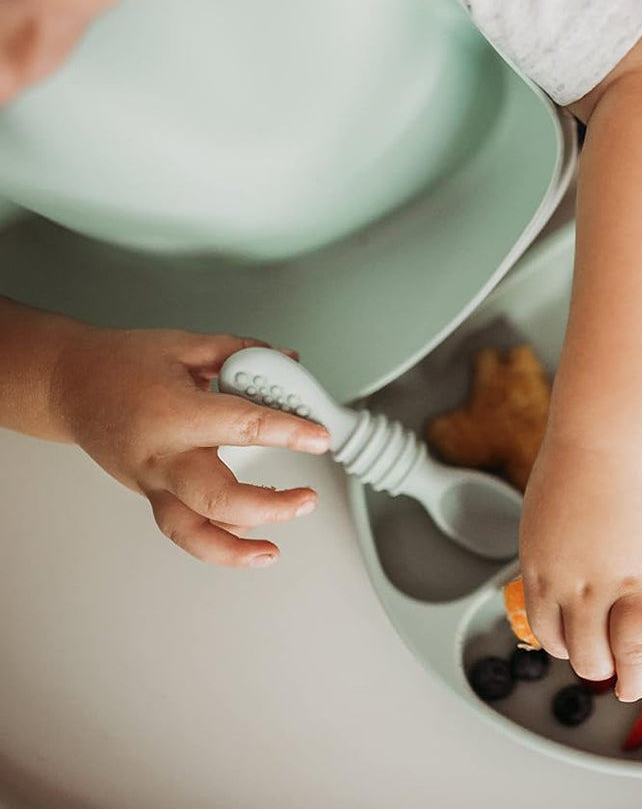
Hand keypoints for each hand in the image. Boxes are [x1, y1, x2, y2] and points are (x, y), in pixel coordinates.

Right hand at [51, 327, 331, 567]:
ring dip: (235, 550)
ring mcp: (152, 482)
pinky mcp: (149, 494)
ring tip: (272, 551)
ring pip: (190, 533)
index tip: (319, 438)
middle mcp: (162, 456)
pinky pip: (184, 528)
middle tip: (307, 499)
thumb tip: (287, 361)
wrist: (67, 385)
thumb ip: (240, 353)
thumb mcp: (184, 345)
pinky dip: (217, 540)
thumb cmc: (119, 364)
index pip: (242, 426)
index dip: (287, 433)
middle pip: (217, 499)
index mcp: (175, 413)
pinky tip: (248, 538)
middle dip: (269, 507)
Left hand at [518, 438, 641, 701]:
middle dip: (597, 668)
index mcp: (547, 577)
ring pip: (633, 653)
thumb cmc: (575, 467)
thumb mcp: (542, 518)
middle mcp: (585, 591)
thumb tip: (559, 575)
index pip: (550, 636)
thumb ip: (552, 556)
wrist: (613, 441)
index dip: (563, 646)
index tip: (573, 645)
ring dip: (634, 678)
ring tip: (633, 687)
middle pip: (588, 656)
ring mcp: (630, 584)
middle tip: (607, 670)